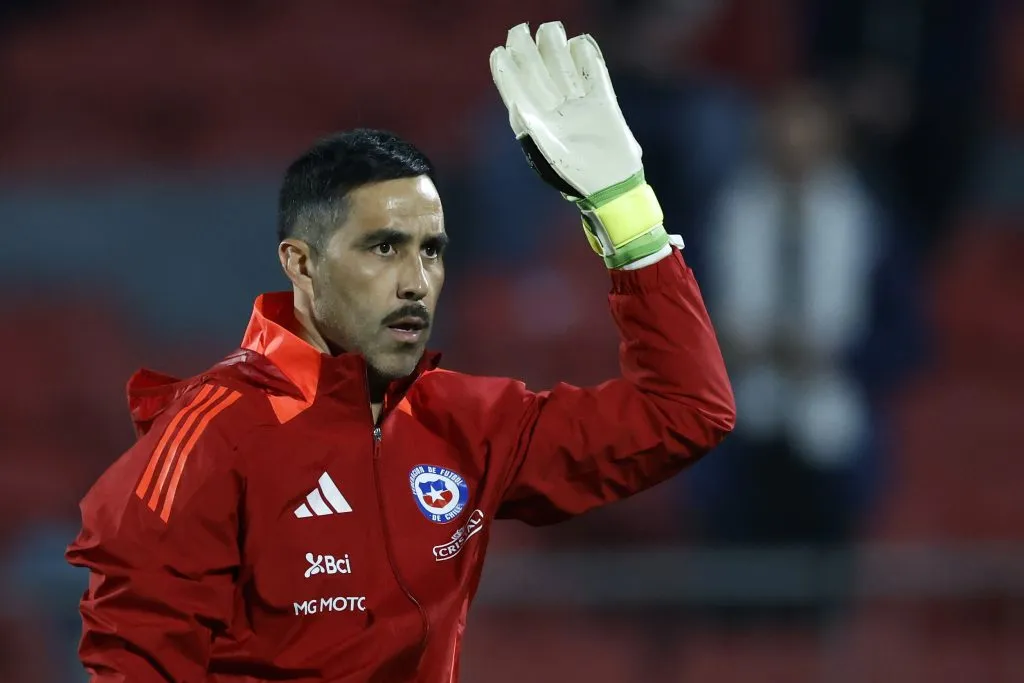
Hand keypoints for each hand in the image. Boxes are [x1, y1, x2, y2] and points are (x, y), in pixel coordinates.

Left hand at [489, 22, 670, 268]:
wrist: (610, 186)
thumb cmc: (574, 175)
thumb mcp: (547, 152)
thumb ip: (531, 128)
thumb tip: (514, 104)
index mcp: (536, 122)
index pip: (515, 89)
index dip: (506, 70)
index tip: (499, 51)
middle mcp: (555, 110)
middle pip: (537, 72)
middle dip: (527, 50)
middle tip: (520, 30)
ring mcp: (579, 104)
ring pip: (563, 68)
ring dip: (555, 48)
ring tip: (551, 29)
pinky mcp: (603, 102)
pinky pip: (594, 73)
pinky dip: (588, 57)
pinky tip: (580, 43)